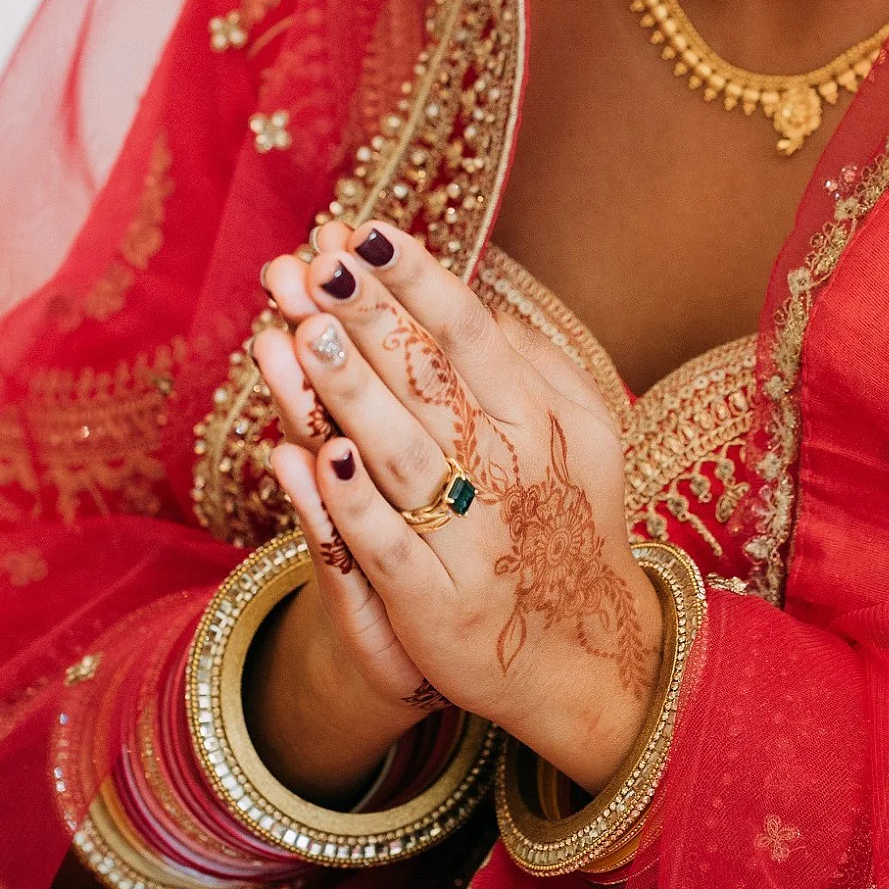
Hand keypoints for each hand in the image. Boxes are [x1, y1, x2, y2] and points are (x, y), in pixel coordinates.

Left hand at [258, 221, 661, 792]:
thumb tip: (485, 295)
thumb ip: (535, 363)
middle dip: (371, 317)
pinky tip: (309, 457)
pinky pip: (387, 546)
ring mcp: (471, 538)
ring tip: (304, 331)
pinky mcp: (436, 603)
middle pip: (428, 380)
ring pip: (401, 452)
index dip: (419, 281)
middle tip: (319, 264)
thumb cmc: (570, 525)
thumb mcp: (581, 434)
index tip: (369, 231)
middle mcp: (508, 469)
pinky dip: (349, 502)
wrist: (585, 658)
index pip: (470, 334)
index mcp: (536, 419)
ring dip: (351, 391)